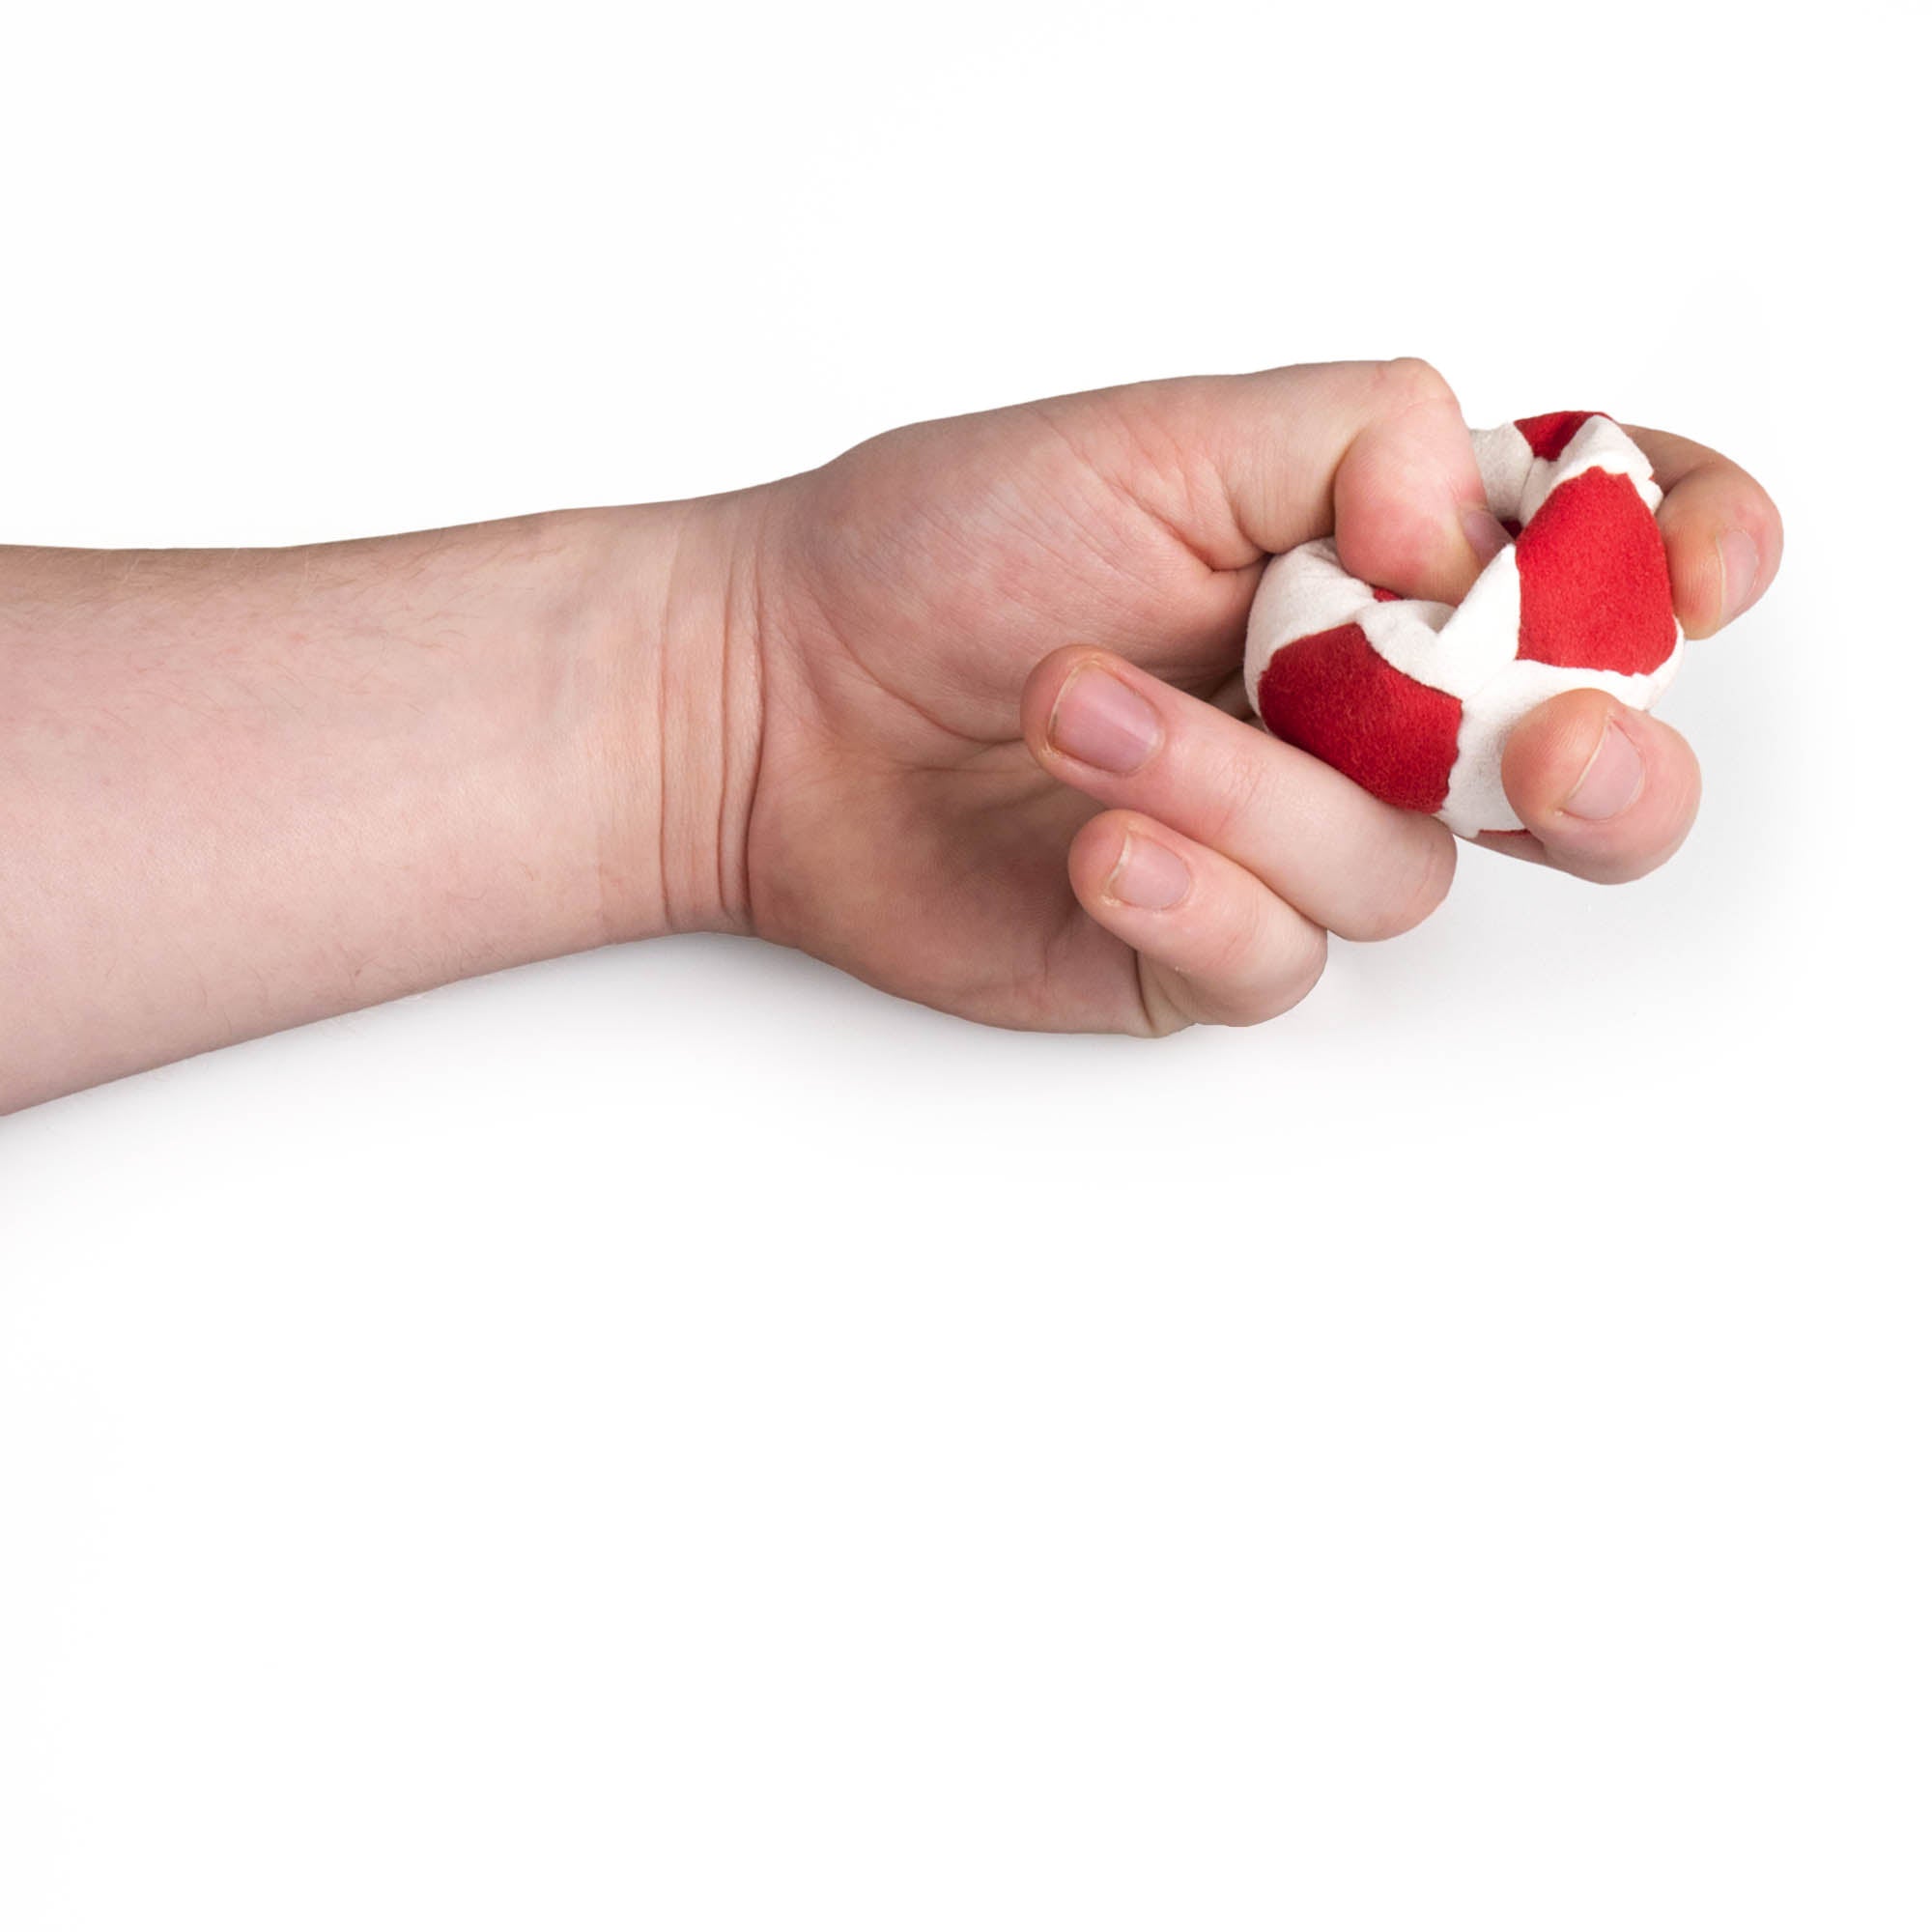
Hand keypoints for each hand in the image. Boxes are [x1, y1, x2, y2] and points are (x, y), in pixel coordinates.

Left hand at [735, 360, 1781, 1032]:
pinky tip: (1094, 842)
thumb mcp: (1159, 435)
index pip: (1598, 566)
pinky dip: (1198, 893)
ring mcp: (1291, 842)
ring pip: (1401, 865)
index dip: (1684, 565)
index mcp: (1377, 562)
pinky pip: (1283, 956)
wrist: (776, 700)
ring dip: (1247, 785)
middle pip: (1584, 776)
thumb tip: (1477, 525)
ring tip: (1074, 709)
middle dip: (1603, 768)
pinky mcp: (1208, 946)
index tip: (1697, 569)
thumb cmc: (938, 551)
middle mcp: (1361, 713)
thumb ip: (1354, 442)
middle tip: (1549, 741)